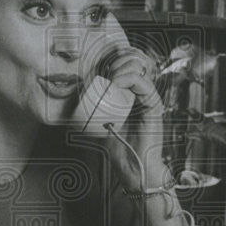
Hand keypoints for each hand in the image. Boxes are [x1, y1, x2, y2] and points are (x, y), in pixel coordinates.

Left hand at [102, 45, 166, 191]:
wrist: (131, 168)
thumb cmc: (117, 149)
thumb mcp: (97, 123)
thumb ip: (89, 110)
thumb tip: (71, 97)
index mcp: (130, 94)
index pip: (127, 65)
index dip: (116, 58)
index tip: (100, 64)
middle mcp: (141, 94)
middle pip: (136, 61)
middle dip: (119, 58)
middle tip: (106, 69)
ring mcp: (148, 99)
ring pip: (140, 68)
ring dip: (122, 66)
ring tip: (111, 76)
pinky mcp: (153, 105)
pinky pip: (143, 83)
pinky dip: (129, 78)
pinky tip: (117, 82)